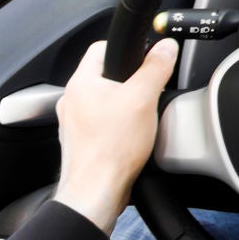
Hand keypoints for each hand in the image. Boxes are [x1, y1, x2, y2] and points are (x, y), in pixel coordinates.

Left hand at [53, 38, 177, 233]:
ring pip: (104, 100)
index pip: (101, 48)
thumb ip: (156, 67)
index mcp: (81, 83)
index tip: (145, 59)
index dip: (128, 49)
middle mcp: (72, 101)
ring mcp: (74, 123)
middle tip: (147, 92)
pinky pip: (102, 123)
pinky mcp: (81, 142)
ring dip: (124, 105)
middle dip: (130, 81)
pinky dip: (117, 126)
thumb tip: (166, 47)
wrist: (96, 192)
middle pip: (106, 75)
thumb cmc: (112, 149)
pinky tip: (131, 137)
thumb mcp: (144, 98)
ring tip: (141, 117)